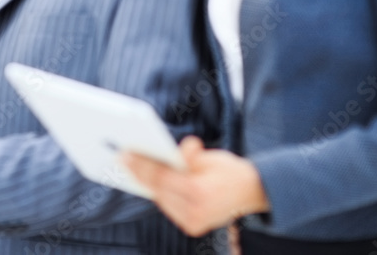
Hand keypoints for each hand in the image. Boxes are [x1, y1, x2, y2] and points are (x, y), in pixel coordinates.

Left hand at [122, 136, 269, 236]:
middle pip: (157, 189)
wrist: (254, 193)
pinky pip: (168, 206)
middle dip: (138, 173)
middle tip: (121, 157)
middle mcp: (195, 211)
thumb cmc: (231, 170)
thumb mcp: (210, 157)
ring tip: (129, 167)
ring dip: (145, 183)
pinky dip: (158, 193)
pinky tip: (146, 180)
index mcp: (199, 192)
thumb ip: (189, 156)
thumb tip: (175, 149)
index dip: (142, 165)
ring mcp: (194, 222)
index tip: (125, 153)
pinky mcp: (193, 227)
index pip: (162, 177)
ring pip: (160, 199)